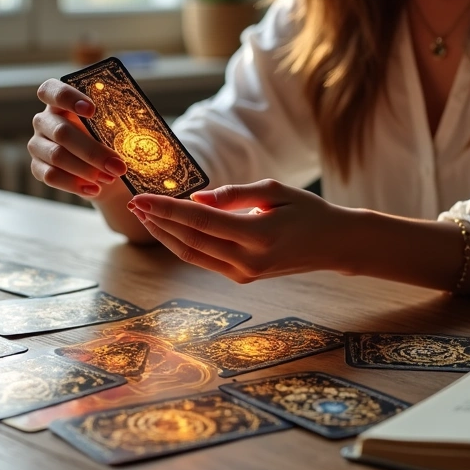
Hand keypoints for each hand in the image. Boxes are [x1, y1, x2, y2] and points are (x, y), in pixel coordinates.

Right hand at [29, 79, 127, 198]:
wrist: (106, 172)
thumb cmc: (110, 141)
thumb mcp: (113, 128)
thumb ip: (115, 123)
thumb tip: (135, 133)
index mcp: (59, 101)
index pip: (51, 90)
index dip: (68, 98)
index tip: (92, 110)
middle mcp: (44, 120)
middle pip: (61, 132)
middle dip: (93, 150)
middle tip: (118, 165)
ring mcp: (38, 144)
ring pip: (56, 156)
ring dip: (86, 169)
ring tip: (110, 177)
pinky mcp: (37, 167)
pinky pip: (51, 176)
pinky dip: (74, 184)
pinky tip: (95, 189)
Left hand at [127, 179, 359, 282]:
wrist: (334, 245)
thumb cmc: (308, 211)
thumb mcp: (274, 191)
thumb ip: (233, 195)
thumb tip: (194, 200)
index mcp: (258, 236)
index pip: (200, 222)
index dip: (167, 209)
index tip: (142, 197)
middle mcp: (248, 260)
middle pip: (189, 241)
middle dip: (158, 221)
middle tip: (134, 202)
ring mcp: (244, 274)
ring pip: (192, 255)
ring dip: (165, 235)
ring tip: (145, 215)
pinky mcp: (243, 278)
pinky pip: (204, 260)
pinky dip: (182, 244)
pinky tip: (169, 228)